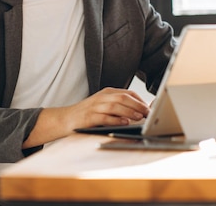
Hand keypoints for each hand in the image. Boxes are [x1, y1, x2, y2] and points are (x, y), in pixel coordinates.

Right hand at [23, 87, 149, 148]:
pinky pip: (104, 117)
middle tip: (149, 113)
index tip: (149, 108)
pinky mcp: (89, 117)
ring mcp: (94, 106)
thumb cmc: (88, 114)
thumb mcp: (103, 106)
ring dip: (129, 111)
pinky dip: (116, 120)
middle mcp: (101, 97)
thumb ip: (118, 106)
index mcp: (106, 93)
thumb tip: (140, 113)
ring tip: (140, 117)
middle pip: (123, 98)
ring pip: (115, 106)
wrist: (66, 118)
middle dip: (138, 105)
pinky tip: (125, 123)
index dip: (140, 100)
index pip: (127, 93)